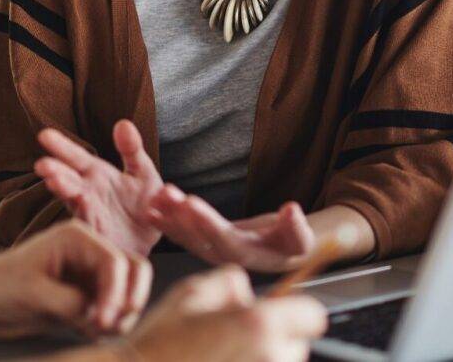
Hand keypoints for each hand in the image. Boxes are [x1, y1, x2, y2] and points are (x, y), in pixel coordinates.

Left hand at [0, 219, 151, 337]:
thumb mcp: (34, 296)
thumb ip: (72, 304)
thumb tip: (101, 318)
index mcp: (76, 238)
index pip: (116, 262)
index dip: (115, 295)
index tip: (102, 323)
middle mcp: (89, 251)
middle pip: (134, 270)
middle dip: (129, 300)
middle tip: (110, 328)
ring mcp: (90, 273)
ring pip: (128, 291)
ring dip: (122, 314)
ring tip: (96, 333)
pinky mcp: (86, 295)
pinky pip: (113, 308)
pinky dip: (110, 323)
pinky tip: (88, 333)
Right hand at [36, 120, 164, 256]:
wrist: (155, 239)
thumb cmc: (144, 203)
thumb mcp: (143, 172)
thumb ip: (132, 150)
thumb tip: (122, 123)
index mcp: (97, 174)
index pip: (76, 157)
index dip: (61, 146)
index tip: (44, 136)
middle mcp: (88, 192)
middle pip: (68, 178)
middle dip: (54, 171)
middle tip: (42, 164)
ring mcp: (91, 214)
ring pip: (74, 201)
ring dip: (64, 192)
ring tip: (53, 181)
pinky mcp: (99, 235)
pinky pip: (90, 225)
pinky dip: (84, 216)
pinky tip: (80, 205)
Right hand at [123, 266, 325, 361]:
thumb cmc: (159, 347)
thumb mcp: (191, 293)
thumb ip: (231, 282)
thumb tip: (249, 292)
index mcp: (259, 326)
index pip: (312, 315)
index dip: (296, 311)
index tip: (280, 313)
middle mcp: (271, 361)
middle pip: (299, 347)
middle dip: (277, 340)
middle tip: (236, 340)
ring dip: (265, 361)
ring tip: (224, 359)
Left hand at [146, 185, 314, 271]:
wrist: (284, 252)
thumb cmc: (293, 244)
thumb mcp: (301, 237)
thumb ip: (297, 226)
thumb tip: (292, 210)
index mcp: (246, 255)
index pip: (222, 238)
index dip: (206, 221)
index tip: (191, 203)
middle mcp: (224, 256)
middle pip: (198, 237)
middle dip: (180, 215)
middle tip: (166, 195)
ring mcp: (212, 251)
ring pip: (186, 235)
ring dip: (170, 216)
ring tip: (154, 197)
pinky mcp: (205, 243)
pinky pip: (183, 233)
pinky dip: (167, 221)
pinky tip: (151, 209)